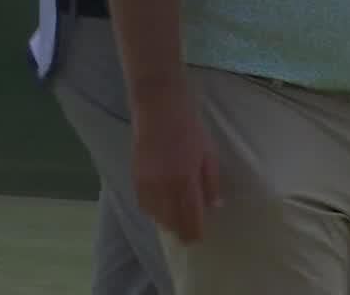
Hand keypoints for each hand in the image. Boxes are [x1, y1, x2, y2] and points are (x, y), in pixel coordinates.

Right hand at [132, 92, 221, 244]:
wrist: (159, 108)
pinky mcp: (136, 176)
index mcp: (186, 179)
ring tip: (175, 224)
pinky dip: (152, 211)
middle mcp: (165, 186)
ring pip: (156, 215)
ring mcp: (148, 182)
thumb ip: (211, 182)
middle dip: (180, 231)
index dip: (194, 232)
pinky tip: (160, 210)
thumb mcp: (208, 154)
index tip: (197, 239)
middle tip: (188, 237)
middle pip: (171, 221)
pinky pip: (143, 204)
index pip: (190, 216)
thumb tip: (214, 206)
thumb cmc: (189, 128)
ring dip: (166, 223)